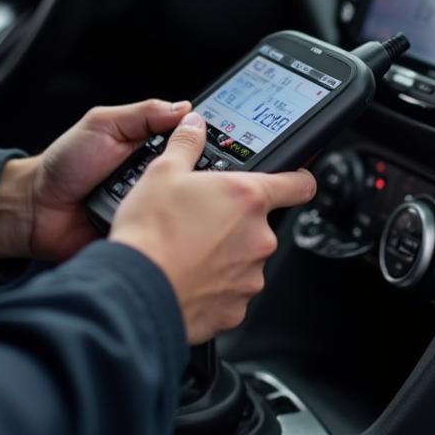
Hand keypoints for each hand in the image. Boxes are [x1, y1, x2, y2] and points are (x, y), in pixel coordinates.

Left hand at [0, 99, 192, 262]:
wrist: (36, 208)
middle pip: (190, 176)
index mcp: (149, 147)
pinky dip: (159, 227)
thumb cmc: (64, 164)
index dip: (203, 142)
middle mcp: (153, 177)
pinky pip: (161, 233)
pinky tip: (160, 225)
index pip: (188, 142)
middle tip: (190, 172)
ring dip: (174, 203)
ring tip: (169, 199)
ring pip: (179, 206)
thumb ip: (142, 114)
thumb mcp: (102, 124)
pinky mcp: (141, 232)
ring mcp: (148, 206)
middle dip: (191, 175)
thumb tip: (184, 108)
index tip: (219, 140)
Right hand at [109, 112, 315, 343]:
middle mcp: (258, 237)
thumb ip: (186, 144)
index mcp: (247, 198)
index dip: (298, 179)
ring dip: (224, 254)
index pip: (298, 184)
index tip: (295, 180)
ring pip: (244, 259)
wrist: (136, 289)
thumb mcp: (162, 172)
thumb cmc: (150, 232)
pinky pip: (230, 292)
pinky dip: (213, 285)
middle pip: (259, 224)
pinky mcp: (235, 309)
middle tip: (200, 220)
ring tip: (187, 250)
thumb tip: (194, 125)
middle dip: (235, 222)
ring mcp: (249, 276)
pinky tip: (186, 275)